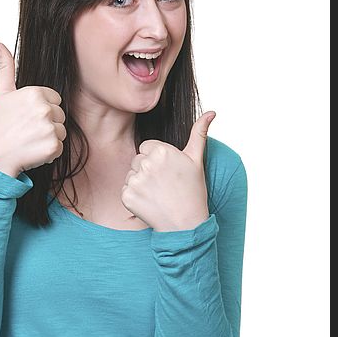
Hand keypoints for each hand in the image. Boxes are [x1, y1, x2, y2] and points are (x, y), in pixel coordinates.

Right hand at [0, 42, 66, 177]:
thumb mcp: (0, 94)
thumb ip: (5, 67)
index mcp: (34, 92)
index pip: (54, 100)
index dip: (41, 110)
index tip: (25, 118)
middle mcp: (44, 108)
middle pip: (60, 115)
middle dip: (46, 124)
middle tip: (25, 131)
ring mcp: (49, 128)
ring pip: (61, 131)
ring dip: (48, 138)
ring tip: (28, 141)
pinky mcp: (53, 146)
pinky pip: (60, 147)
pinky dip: (48, 152)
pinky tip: (32, 152)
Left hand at [121, 112, 215, 230]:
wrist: (186, 224)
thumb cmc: (193, 191)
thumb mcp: (197, 160)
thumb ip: (199, 133)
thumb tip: (211, 112)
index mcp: (161, 150)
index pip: (147, 147)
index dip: (157, 159)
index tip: (168, 172)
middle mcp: (146, 163)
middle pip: (137, 159)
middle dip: (148, 170)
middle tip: (164, 184)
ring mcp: (135, 180)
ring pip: (131, 174)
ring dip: (140, 183)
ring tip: (158, 194)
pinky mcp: (126, 196)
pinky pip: (125, 190)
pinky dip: (134, 197)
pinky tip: (149, 202)